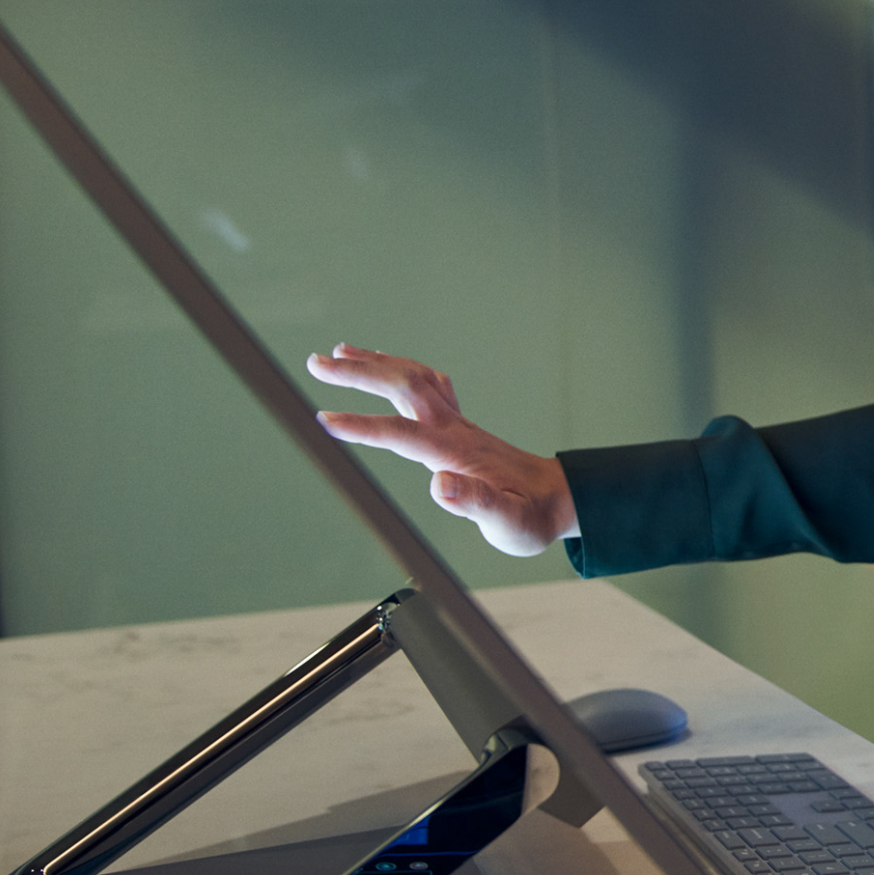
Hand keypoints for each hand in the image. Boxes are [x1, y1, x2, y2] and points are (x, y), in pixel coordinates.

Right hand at [307, 343, 577, 556]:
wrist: (558, 499)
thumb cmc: (530, 517)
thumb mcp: (508, 523)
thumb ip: (476, 503)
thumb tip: (440, 485)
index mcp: (457, 453)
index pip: (402, 434)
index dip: (363, 426)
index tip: (323, 419)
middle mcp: (455, 430)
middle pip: (403, 386)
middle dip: (358, 372)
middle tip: (314, 362)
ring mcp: (458, 423)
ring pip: (414, 378)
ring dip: (376, 363)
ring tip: (339, 352)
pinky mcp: (461, 425)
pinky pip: (428, 384)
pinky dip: (402, 369)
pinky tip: (389, 368)